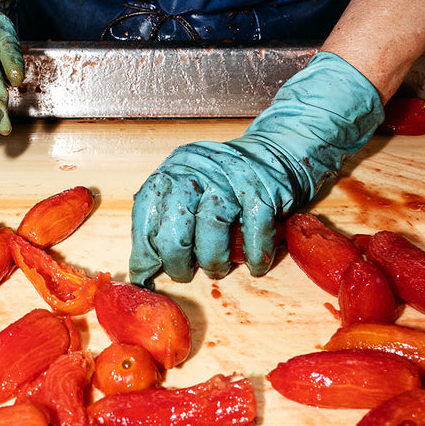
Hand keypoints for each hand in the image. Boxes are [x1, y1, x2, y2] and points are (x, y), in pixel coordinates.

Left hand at [129, 52, 383, 284]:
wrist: (280, 151)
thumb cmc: (231, 183)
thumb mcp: (193, 189)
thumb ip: (169, 219)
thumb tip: (144, 268)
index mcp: (177, 167)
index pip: (148, 205)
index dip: (144, 244)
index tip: (146, 271)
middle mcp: (201, 167)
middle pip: (177, 220)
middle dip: (177, 258)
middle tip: (184, 274)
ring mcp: (233, 176)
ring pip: (212, 226)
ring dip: (213, 260)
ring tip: (217, 269)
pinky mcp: (265, 188)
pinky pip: (255, 230)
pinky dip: (254, 255)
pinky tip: (255, 266)